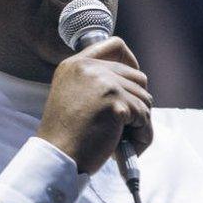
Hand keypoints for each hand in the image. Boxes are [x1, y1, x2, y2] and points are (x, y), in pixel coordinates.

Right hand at [37, 37, 152, 173]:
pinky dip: (141, 136)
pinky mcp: (116, 103)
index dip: (131, 62)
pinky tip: (124, 147)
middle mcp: (90, 68)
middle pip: (138, 77)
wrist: (57, 157)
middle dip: (137, 103)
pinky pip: (145, 118)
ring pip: (145, 99)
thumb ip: (94, 83)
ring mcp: (104, 84)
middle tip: (125, 126)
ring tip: (122, 140)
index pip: (115, 45)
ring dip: (140, 123)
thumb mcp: (71, 96)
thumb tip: (133, 85)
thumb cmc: (65, 136)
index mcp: (76, 64)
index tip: (133, 83)